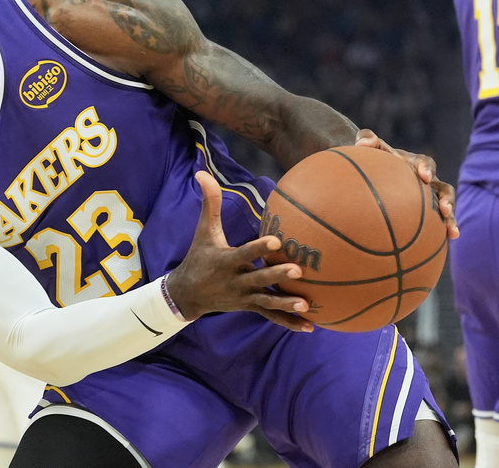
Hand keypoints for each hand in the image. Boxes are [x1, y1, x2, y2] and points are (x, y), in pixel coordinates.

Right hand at [166, 170, 313, 332]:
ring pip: (267, 301)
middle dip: (277, 276)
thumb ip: (209, 203)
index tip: (275, 241)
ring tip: (305, 305)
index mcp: (226, 261)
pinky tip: (310, 326)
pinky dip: (289, 322)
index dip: (258, 248)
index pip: (244, 253)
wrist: (187, 294)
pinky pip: (271, 317)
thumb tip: (202, 173)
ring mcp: (244, 297)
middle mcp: (236, 281)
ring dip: (286, 304)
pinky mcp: (250, 307)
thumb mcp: (203, 231)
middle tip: (298, 271)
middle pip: (259, 279)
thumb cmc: (199, 256)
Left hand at [354, 129, 458, 239]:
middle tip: (445, 209)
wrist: (373, 173)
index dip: (426, 168)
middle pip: (443, 189)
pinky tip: (437, 250)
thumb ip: (366, 139)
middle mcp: (427, 181)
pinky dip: (438, 235)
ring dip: (450, 219)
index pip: (425, 163)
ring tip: (452, 233)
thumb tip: (362, 144)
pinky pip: (434, 226)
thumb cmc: (373, 159)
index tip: (423, 176)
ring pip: (445, 209)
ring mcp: (428, 198)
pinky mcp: (426, 214)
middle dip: (447, 199)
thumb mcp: (369, 147)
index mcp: (414, 163)